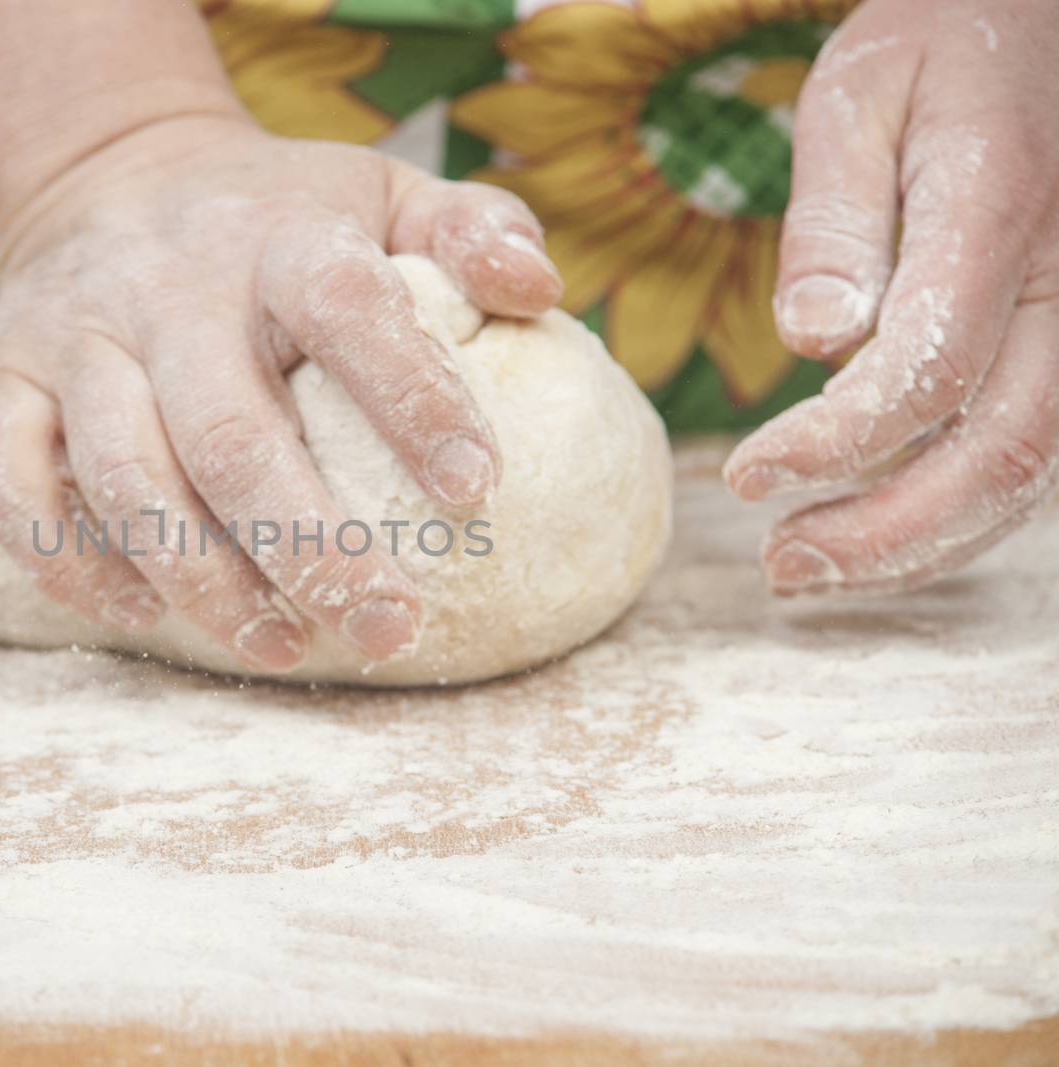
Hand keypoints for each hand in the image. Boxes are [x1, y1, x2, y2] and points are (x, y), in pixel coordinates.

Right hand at [0, 116, 560, 669]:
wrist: (103, 171)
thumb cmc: (271, 214)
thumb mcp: (378, 191)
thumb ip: (467, 229)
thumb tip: (539, 289)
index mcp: (275, 238)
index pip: (347, 310)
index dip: (412, 401)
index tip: (474, 491)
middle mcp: (165, 288)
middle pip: (229, 435)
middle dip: (311, 550)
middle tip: (388, 629)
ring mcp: (73, 339)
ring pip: (124, 478)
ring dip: (203, 583)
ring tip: (285, 648)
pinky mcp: (2, 382)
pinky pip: (12, 492)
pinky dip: (72, 566)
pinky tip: (145, 615)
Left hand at [724, 0, 1058, 594]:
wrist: (1043, 19)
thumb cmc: (941, 43)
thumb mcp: (857, 96)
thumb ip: (833, 219)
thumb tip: (814, 340)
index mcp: (1001, 211)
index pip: (929, 370)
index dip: (835, 445)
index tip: (745, 478)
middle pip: (1003, 451)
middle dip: (884, 533)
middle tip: (779, 569)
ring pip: (1034, 472)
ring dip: (922, 543)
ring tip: (810, 569)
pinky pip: (1042, 451)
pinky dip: (962, 510)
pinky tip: (879, 532)